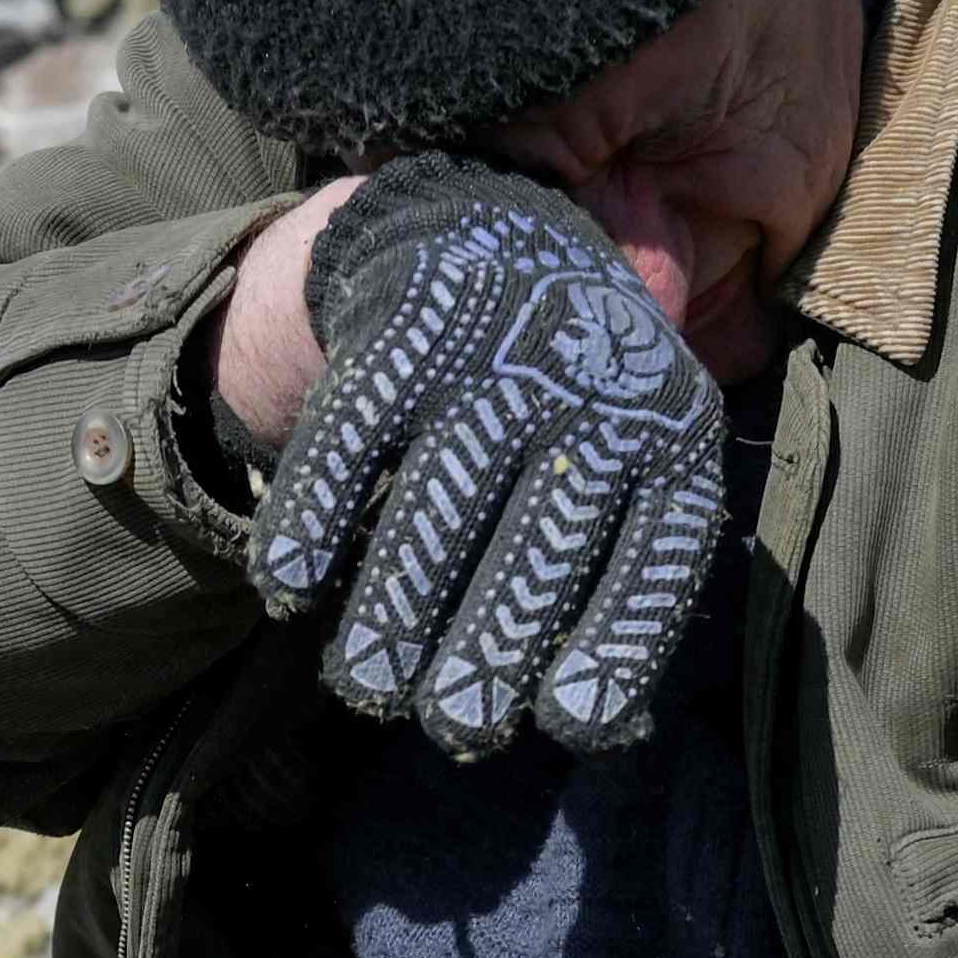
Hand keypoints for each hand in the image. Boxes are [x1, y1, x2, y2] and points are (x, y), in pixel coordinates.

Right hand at [255, 159, 727, 757]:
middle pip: (541, 544)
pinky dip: (310, 519)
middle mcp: (593, 386)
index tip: (568, 721)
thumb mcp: (627, 458)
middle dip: (491, 652)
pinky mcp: (404, 325)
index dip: (615, 642)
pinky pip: (349, 439)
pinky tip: (288, 590)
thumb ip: (619, 570)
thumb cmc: (564, 395)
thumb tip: (600, 729)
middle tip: (456, 728)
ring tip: (368, 685)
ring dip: (394, 611)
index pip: (658, 551)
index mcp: (669, 429)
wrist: (487, 228)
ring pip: (438, 505)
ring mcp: (496, 350)